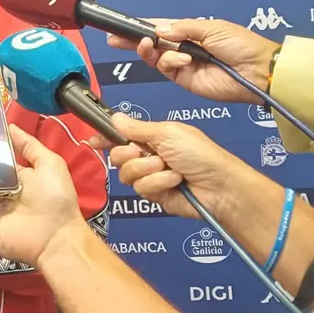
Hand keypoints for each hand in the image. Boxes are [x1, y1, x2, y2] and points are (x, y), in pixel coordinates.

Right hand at [91, 113, 250, 219]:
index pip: (122, 135)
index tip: (94, 140)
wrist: (219, 187)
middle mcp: (149, 156)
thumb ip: (138, 128)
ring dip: (147, 169)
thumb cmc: (201, 155)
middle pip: (117, 155)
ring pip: (126, 173)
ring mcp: (150, 176)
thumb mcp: (168, 132)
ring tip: (168, 168)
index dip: (106, 137)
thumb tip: (115, 118)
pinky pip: (140, 188)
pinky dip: (157, 183)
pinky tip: (174, 181)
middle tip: (147, 153)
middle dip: (130, 153)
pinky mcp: (153, 195)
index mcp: (152, 137)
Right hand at [106, 19, 279, 103]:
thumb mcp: (212, 27)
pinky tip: (183, 59)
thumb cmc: (241, 45)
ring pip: (155, 57)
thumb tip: (158, 31)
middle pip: (151, 44)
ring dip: (152, 51)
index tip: (122, 25)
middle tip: (115, 39)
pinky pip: (166, 69)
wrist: (256, 71)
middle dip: (133, 41)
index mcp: (191, 31)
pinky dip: (169, 63)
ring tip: (152, 46)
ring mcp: (183, 64)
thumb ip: (182, 28)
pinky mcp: (184, 80)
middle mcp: (184, 47)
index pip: (160, 27)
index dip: (141, 27)